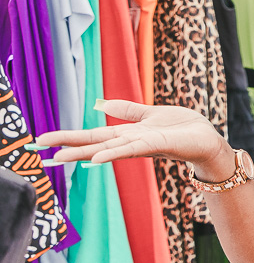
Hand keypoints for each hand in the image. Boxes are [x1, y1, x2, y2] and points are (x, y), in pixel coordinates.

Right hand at [35, 99, 229, 172]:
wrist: (208, 138)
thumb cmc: (183, 127)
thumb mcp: (151, 114)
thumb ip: (128, 110)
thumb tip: (101, 105)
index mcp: (128, 133)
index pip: (93, 135)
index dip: (68, 137)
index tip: (42, 140)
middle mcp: (130, 142)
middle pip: (93, 143)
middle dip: (66, 146)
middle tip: (36, 151)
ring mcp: (141, 145)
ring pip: (106, 149)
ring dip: (82, 154)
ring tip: (57, 158)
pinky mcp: (155, 145)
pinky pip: (130, 150)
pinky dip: (113, 153)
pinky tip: (97, 158)